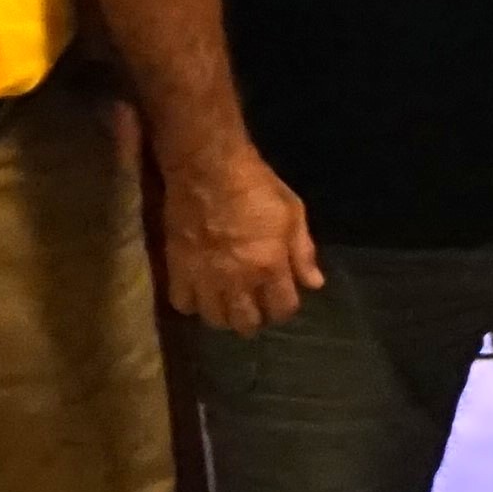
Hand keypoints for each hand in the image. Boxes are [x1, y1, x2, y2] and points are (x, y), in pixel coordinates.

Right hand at [156, 140, 324, 336]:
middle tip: (254, 307)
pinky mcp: (178, 268)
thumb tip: (314, 284)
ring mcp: (205, 276)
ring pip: (214, 319)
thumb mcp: (293, 213)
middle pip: (246, 323)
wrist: (208, 168)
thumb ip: (303, 252)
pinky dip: (192, 303)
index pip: (282, 310)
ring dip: (224, 315)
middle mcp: (238, 279)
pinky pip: (182, 303)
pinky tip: (199, 291)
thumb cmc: (256, 186)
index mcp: (270, 265)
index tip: (281, 300)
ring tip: (227, 302)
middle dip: (254, 320)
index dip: (284, 309)